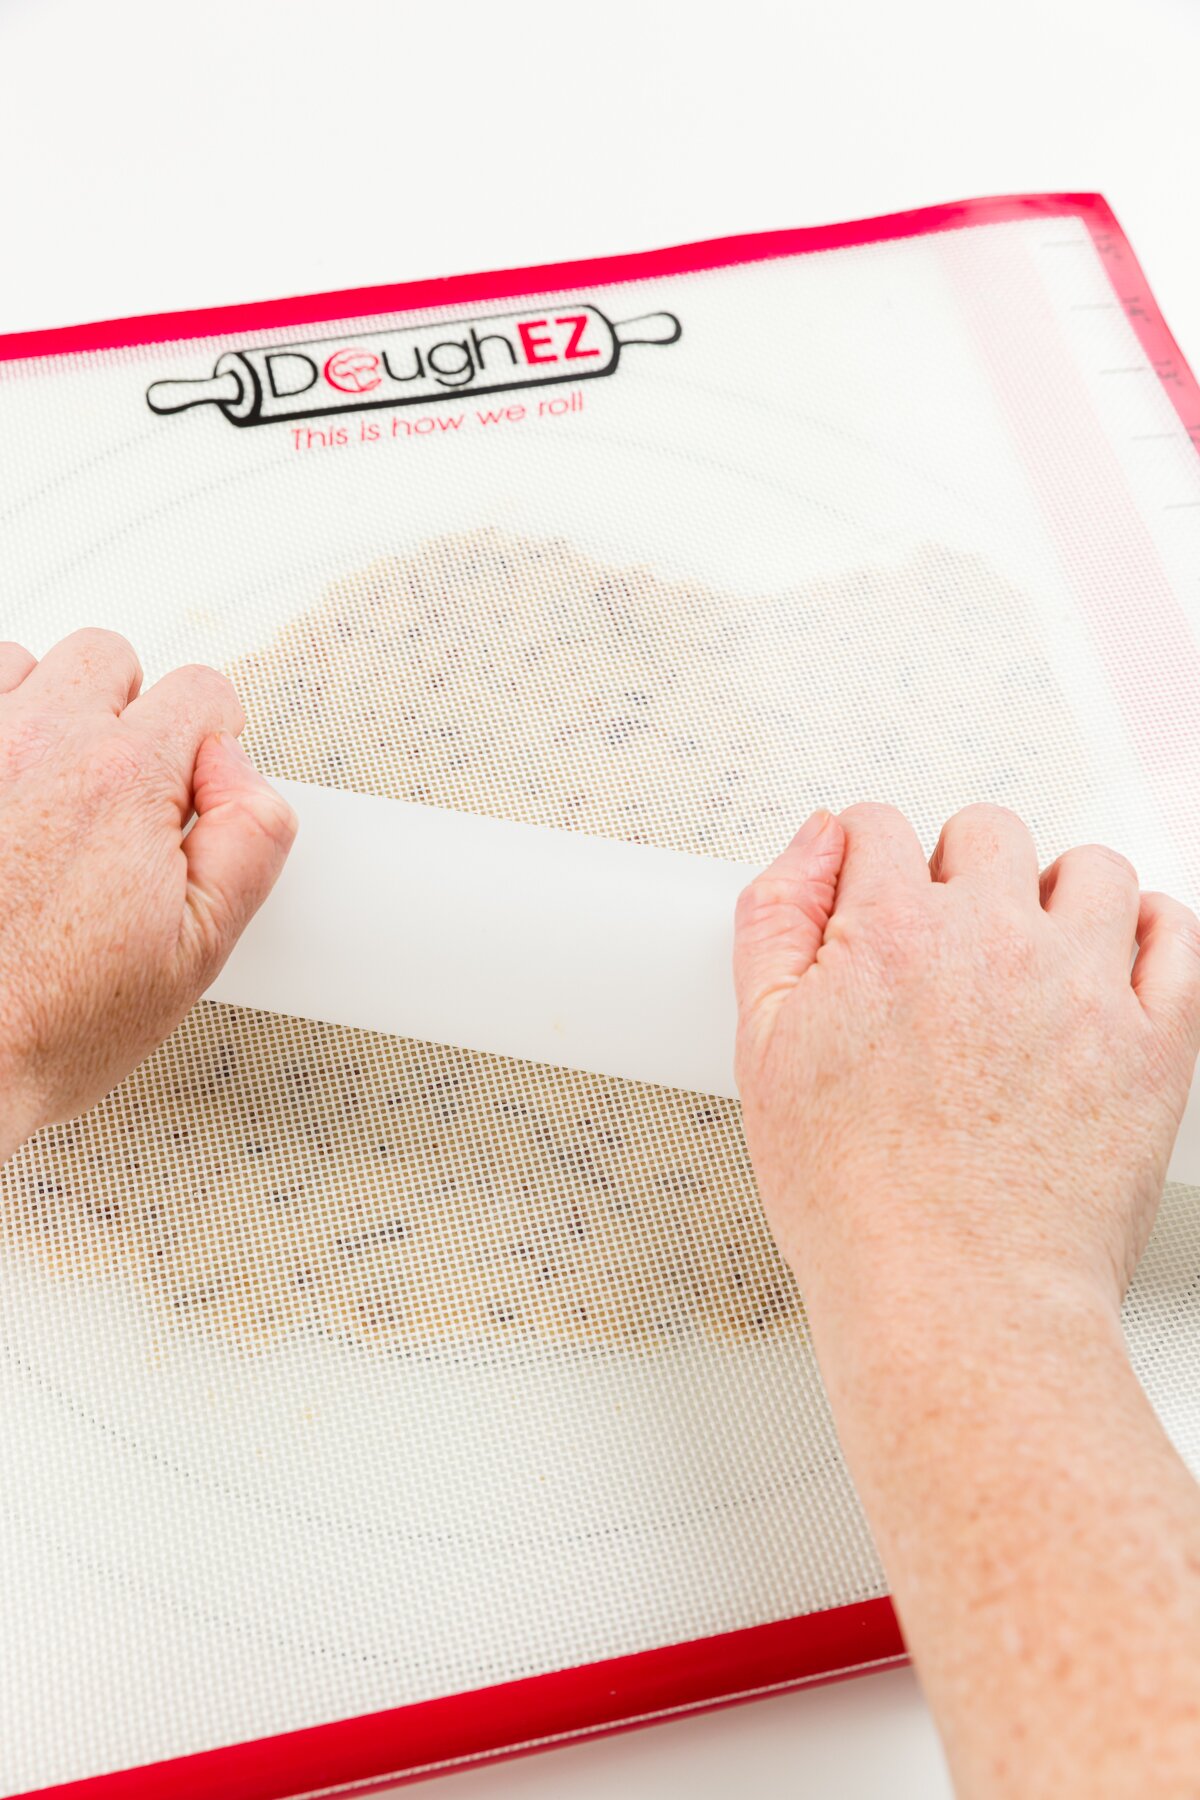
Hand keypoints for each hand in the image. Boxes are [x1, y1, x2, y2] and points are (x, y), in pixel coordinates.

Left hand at [0, 630, 295, 1145]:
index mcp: (121, 782)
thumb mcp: (198, 951)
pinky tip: (7, 789)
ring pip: (28, 667)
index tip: (192, 789)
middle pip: (109, 660)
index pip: (199, 692)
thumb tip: (242, 772)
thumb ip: (250, 841)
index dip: (211, 744)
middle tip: (125, 793)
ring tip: (52, 791)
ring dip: (50, 713)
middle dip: (130, 715)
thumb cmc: (46, 1021)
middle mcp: (39, 744)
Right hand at [733, 803, 1199, 1798]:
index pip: (877, 827)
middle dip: (958, 867)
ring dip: (1056, 893)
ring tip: (1033, 952)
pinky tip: (1109, 967)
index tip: (874, 897)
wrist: (956, 1307)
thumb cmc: (858, 1206)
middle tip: (948, 937)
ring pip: (1089, 868)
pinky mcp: (1157, 1038)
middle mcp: (993, 940)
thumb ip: (775, 924)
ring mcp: (1085, 985)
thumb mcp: (762, 1053)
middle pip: (986, 831)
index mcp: (892, 934)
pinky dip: (1148, 931)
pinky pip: (1176, 931)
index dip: (867, 862)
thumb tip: (814, 842)